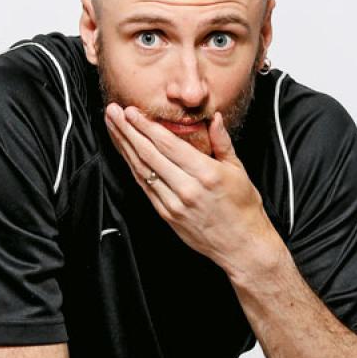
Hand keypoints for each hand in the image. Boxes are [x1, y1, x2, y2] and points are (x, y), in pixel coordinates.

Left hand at [103, 103, 279, 273]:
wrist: (242, 246)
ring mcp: (174, 204)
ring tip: (114, 129)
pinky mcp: (167, 215)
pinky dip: (133, 168)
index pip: (168, 144)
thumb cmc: (243, 208)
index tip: (132, 111)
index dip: (146, 126)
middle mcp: (187, 189)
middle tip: (113, 113)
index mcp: (206, 173)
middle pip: (149, 154)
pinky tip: (125, 155)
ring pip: (142, 171)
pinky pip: (145, 188)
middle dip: (128, 131)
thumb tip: (216, 119)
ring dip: (124, 148)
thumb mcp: (239, 171)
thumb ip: (223, 143)